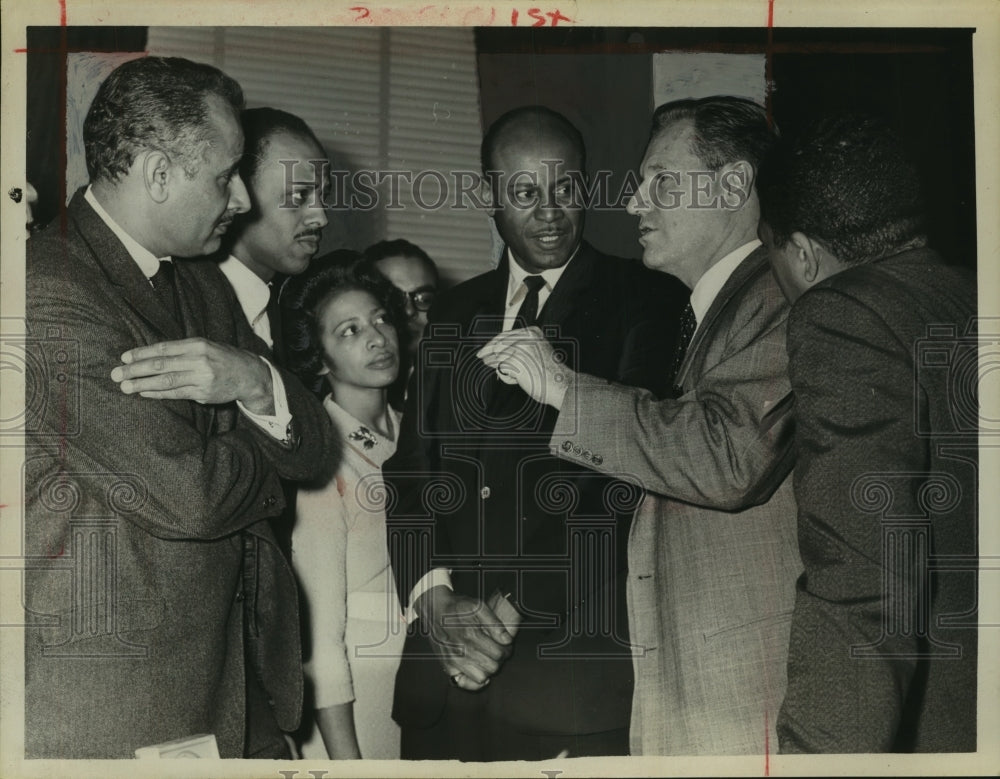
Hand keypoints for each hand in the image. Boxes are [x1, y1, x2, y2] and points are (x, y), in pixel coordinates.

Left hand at [111, 338, 273, 412]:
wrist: (249, 375)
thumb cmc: (222, 358)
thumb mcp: (205, 346)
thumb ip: (181, 350)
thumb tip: (150, 356)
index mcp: (197, 344)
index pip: (163, 348)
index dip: (142, 353)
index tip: (124, 357)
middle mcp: (199, 360)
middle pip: (161, 365)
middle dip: (135, 370)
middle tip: (116, 374)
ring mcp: (201, 378)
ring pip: (166, 381)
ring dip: (142, 384)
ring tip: (124, 386)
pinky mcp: (203, 393)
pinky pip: (176, 394)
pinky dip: (158, 394)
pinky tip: (144, 393)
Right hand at [414, 586, 513, 691]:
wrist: (435, 610)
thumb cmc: (458, 608)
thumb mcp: (478, 607)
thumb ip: (495, 623)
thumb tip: (507, 640)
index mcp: (471, 635)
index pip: (498, 653)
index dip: (506, 650)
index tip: (506, 646)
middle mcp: (461, 650)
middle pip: (492, 667)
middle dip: (499, 660)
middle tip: (498, 651)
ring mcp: (453, 661)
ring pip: (481, 677)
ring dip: (488, 669)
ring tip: (487, 658)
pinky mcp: (447, 666)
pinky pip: (464, 683)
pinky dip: (474, 681)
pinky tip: (479, 670)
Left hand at [476, 326, 571, 409]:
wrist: (561, 384)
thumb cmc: (549, 372)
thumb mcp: (537, 352)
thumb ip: (520, 347)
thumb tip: (496, 350)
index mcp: (532, 332)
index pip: (505, 335)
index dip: (492, 343)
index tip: (484, 350)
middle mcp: (526, 338)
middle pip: (498, 344)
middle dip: (488, 352)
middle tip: (481, 358)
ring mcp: (520, 349)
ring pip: (498, 358)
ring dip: (502, 368)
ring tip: (514, 376)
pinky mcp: (516, 362)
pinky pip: (501, 369)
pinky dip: (507, 377)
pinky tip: (518, 380)